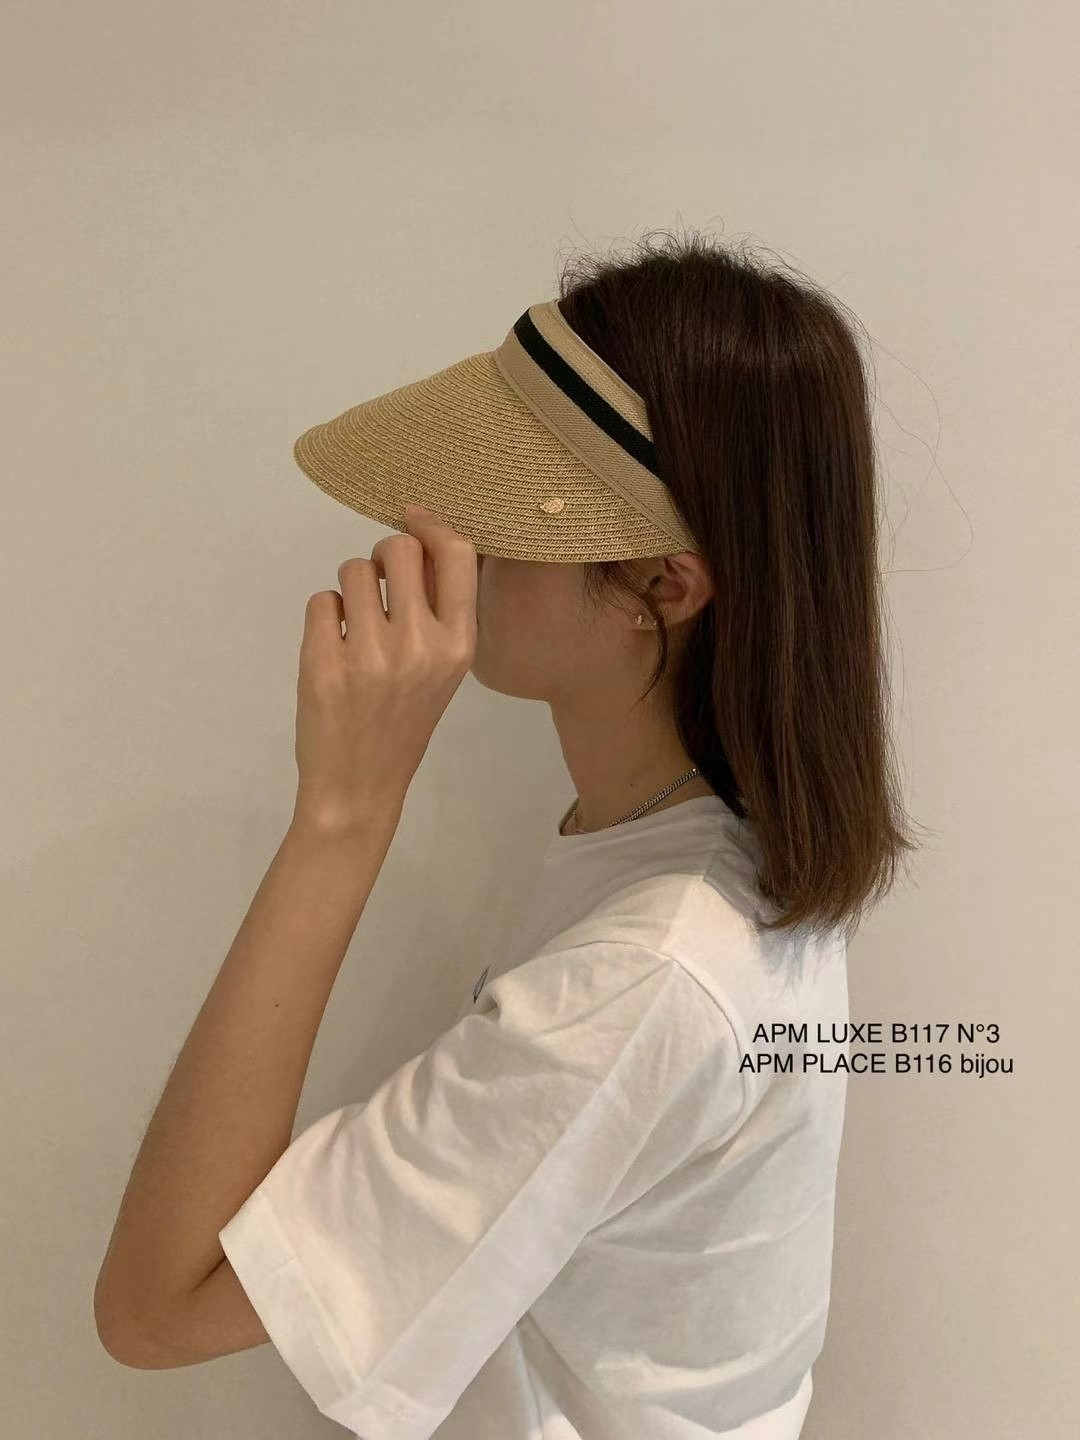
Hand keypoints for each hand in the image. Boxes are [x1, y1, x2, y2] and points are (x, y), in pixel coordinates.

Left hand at [291, 504, 477, 834]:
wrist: (360, 786)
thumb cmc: (403, 722)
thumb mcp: (441, 670)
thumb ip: (436, 612)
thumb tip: (419, 541)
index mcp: (458, 646)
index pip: (457, 555)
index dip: (431, 525)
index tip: (413, 516)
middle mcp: (421, 645)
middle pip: (398, 548)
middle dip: (381, 556)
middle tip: (374, 585)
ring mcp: (371, 654)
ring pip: (352, 570)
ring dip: (348, 590)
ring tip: (352, 630)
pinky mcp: (325, 663)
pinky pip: (321, 601)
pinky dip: (323, 618)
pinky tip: (332, 651)